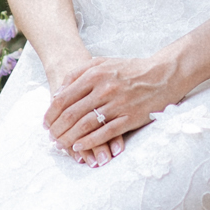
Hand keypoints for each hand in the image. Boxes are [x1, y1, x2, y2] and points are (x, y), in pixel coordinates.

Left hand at [45, 52, 181, 167]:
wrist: (163, 74)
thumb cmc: (131, 69)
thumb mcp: (103, 62)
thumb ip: (79, 73)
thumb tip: (59, 92)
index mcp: (95, 74)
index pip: (63, 97)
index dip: (51, 113)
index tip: (45, 123)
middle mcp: (104, 89)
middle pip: (71, 113)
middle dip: (57, 128)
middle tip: (50, 137)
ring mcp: (118, 104)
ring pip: (85, 125)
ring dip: (69, 137)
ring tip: (60, 144)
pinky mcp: (130, 118)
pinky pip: (105, 133)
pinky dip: (89, 142)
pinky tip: (79, 146)